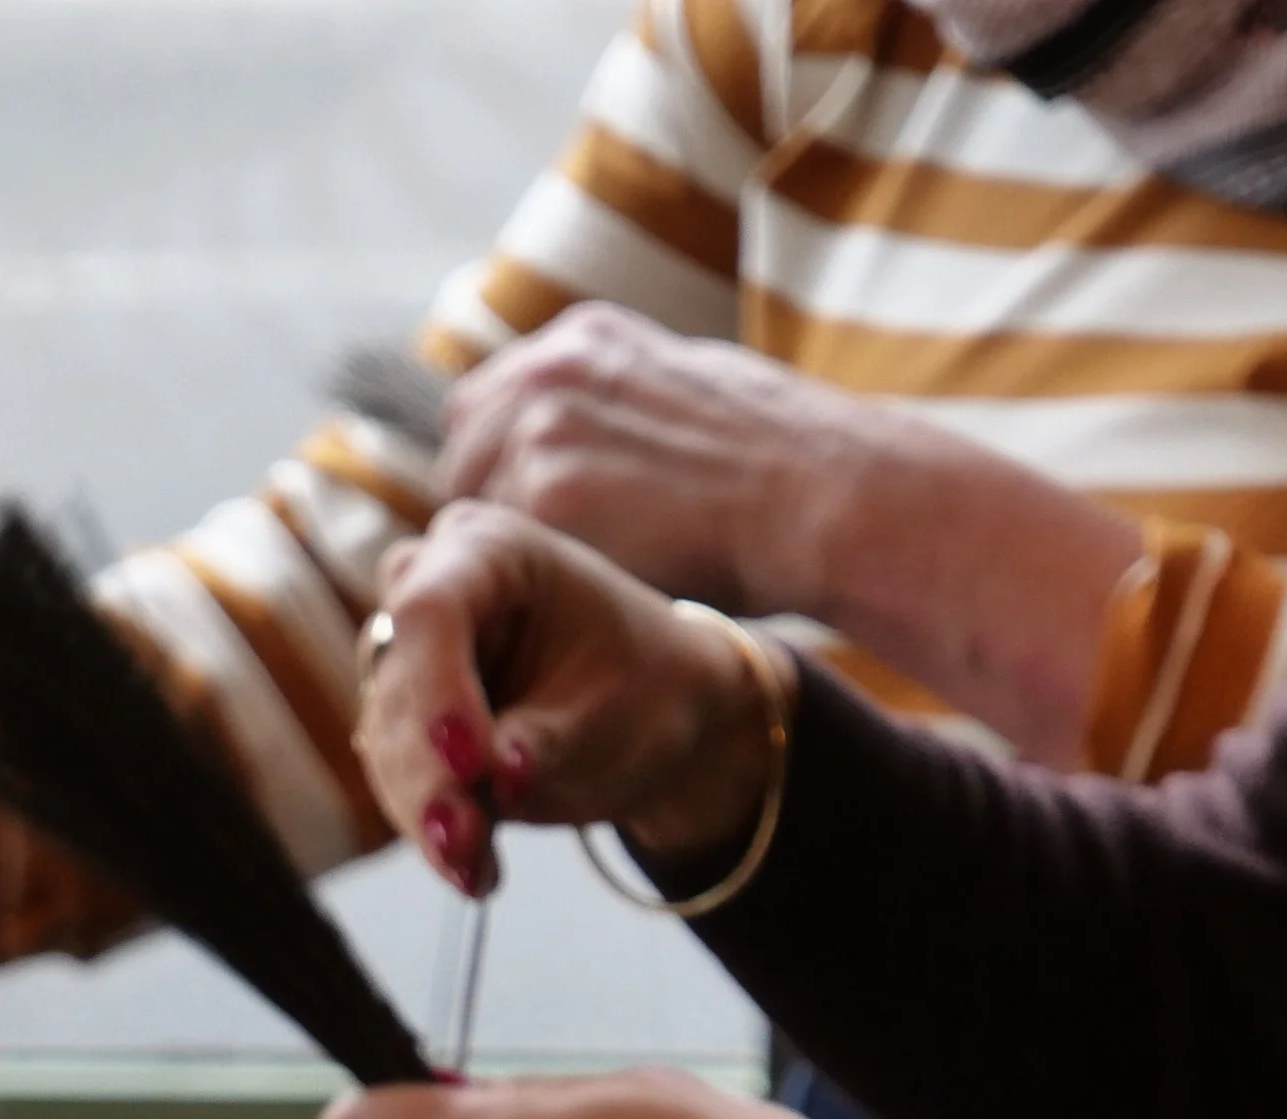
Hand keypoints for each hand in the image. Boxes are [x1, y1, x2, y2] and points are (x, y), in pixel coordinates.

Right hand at [358, 503, 777, 896]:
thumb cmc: (649, 686)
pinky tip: (478, 875)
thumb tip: (495, 780)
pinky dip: (437, 833)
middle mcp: (433, 593)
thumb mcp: (614, 711)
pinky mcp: (411, 726)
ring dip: (425, 815)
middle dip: (427, 771)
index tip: (469, 763)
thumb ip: (547, 739)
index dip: (437, 689)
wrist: (657, 715)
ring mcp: (414, 662)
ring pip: (390, 744)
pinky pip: (403, 783)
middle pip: (400, 684)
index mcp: (491, 551)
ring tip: (474, 872)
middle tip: (461, 841)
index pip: (430, 610)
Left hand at [438, 306, 1141, 770]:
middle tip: (521, 571)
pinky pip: (494, 549)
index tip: (521, 519)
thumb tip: (608, 446)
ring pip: (470, 505)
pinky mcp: (544, 492)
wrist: (823, 497)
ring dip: (497, 552)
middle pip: (463, 447)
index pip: (488, 403)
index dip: (496, 466)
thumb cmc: (789, 466)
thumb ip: (629, 409)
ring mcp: (540, 427)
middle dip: (484, 506)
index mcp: (586, 339)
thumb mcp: (700, 395)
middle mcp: (551, 370)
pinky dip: (516, 585)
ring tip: (542, 599)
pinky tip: (555, 612)